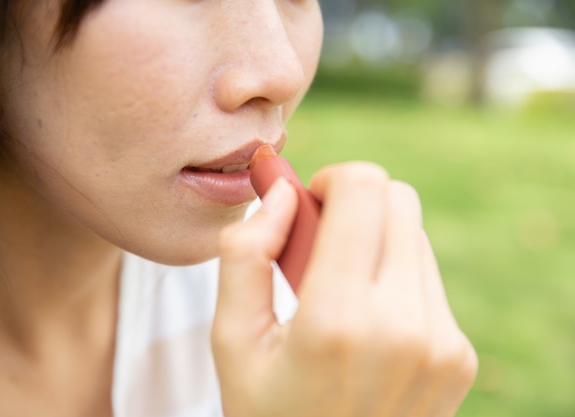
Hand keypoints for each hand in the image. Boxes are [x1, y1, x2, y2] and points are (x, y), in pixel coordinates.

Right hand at [213, 163, 477, 416]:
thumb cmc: (267, 414)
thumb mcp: (230, 340)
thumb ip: (245, 253)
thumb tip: (281, 192)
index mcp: (339, 321)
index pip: (366, 190)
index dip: (332, 180)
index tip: (309, 205)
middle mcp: (405, 327)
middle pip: (398, 200)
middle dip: (354, 206)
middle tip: (317, 248)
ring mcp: (441, 343)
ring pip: (415, 235)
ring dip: (373, 243)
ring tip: (337, 295)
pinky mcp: (458, 355)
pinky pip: (426, 278)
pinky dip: (393, 278)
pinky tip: (364, 322)